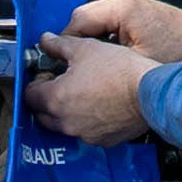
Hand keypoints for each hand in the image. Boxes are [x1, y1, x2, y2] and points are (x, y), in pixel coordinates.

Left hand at [25, 32, 155, 146]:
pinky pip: (87, 133)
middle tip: (61, 84)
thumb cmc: (120, 70)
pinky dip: (88, 122)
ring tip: (84, 93)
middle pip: (43, 114)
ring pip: (64, 125)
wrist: (151, 91)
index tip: (46, 74)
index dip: (36, 82)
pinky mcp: (103, 141)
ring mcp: (85, 134)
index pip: (30, 95)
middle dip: (47, 100)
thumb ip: (60, 45)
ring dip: (67, 112)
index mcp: (56, 99)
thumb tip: (46, 41)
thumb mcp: (85, 48)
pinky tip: (100, 106)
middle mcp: (66, 122)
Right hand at [67, 0, 181, 65]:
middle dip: (77, 46)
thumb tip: (80, 71)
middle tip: (73, 71)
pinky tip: (110, 65)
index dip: (65, 45)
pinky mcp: (138, 18)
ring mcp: (131, 9)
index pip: (77, 21)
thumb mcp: (138, 63)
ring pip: (96, 26)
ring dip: (91, 46)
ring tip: (91, 70)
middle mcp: (124, 3)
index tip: (61, 66)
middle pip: (84, 22)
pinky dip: (105, 45)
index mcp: (121, 8)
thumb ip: (105, 62)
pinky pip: (110, 29)